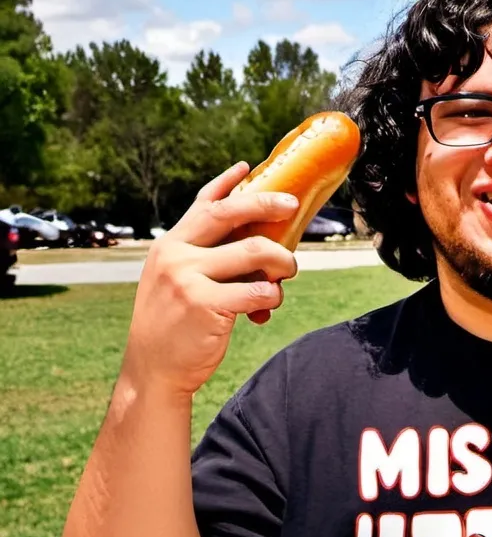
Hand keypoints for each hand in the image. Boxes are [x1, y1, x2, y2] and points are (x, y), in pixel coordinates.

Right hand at [122, 162, 299, 398]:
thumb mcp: (177, 285)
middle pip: (230, 215)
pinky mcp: (205, 303)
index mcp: (170, 246)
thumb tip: (259, 254)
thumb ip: (206, 264)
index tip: (249, 167)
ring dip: (282, 262)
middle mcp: (176, 254)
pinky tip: (267, 308)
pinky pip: (258, 291)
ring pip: (255, 252)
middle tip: (292, 205)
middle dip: (266, 204)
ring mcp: (189, 277)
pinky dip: (272, 297)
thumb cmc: (175, 328)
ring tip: (287, 274)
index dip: (227, 184)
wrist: (154, 369)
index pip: (202, 205)